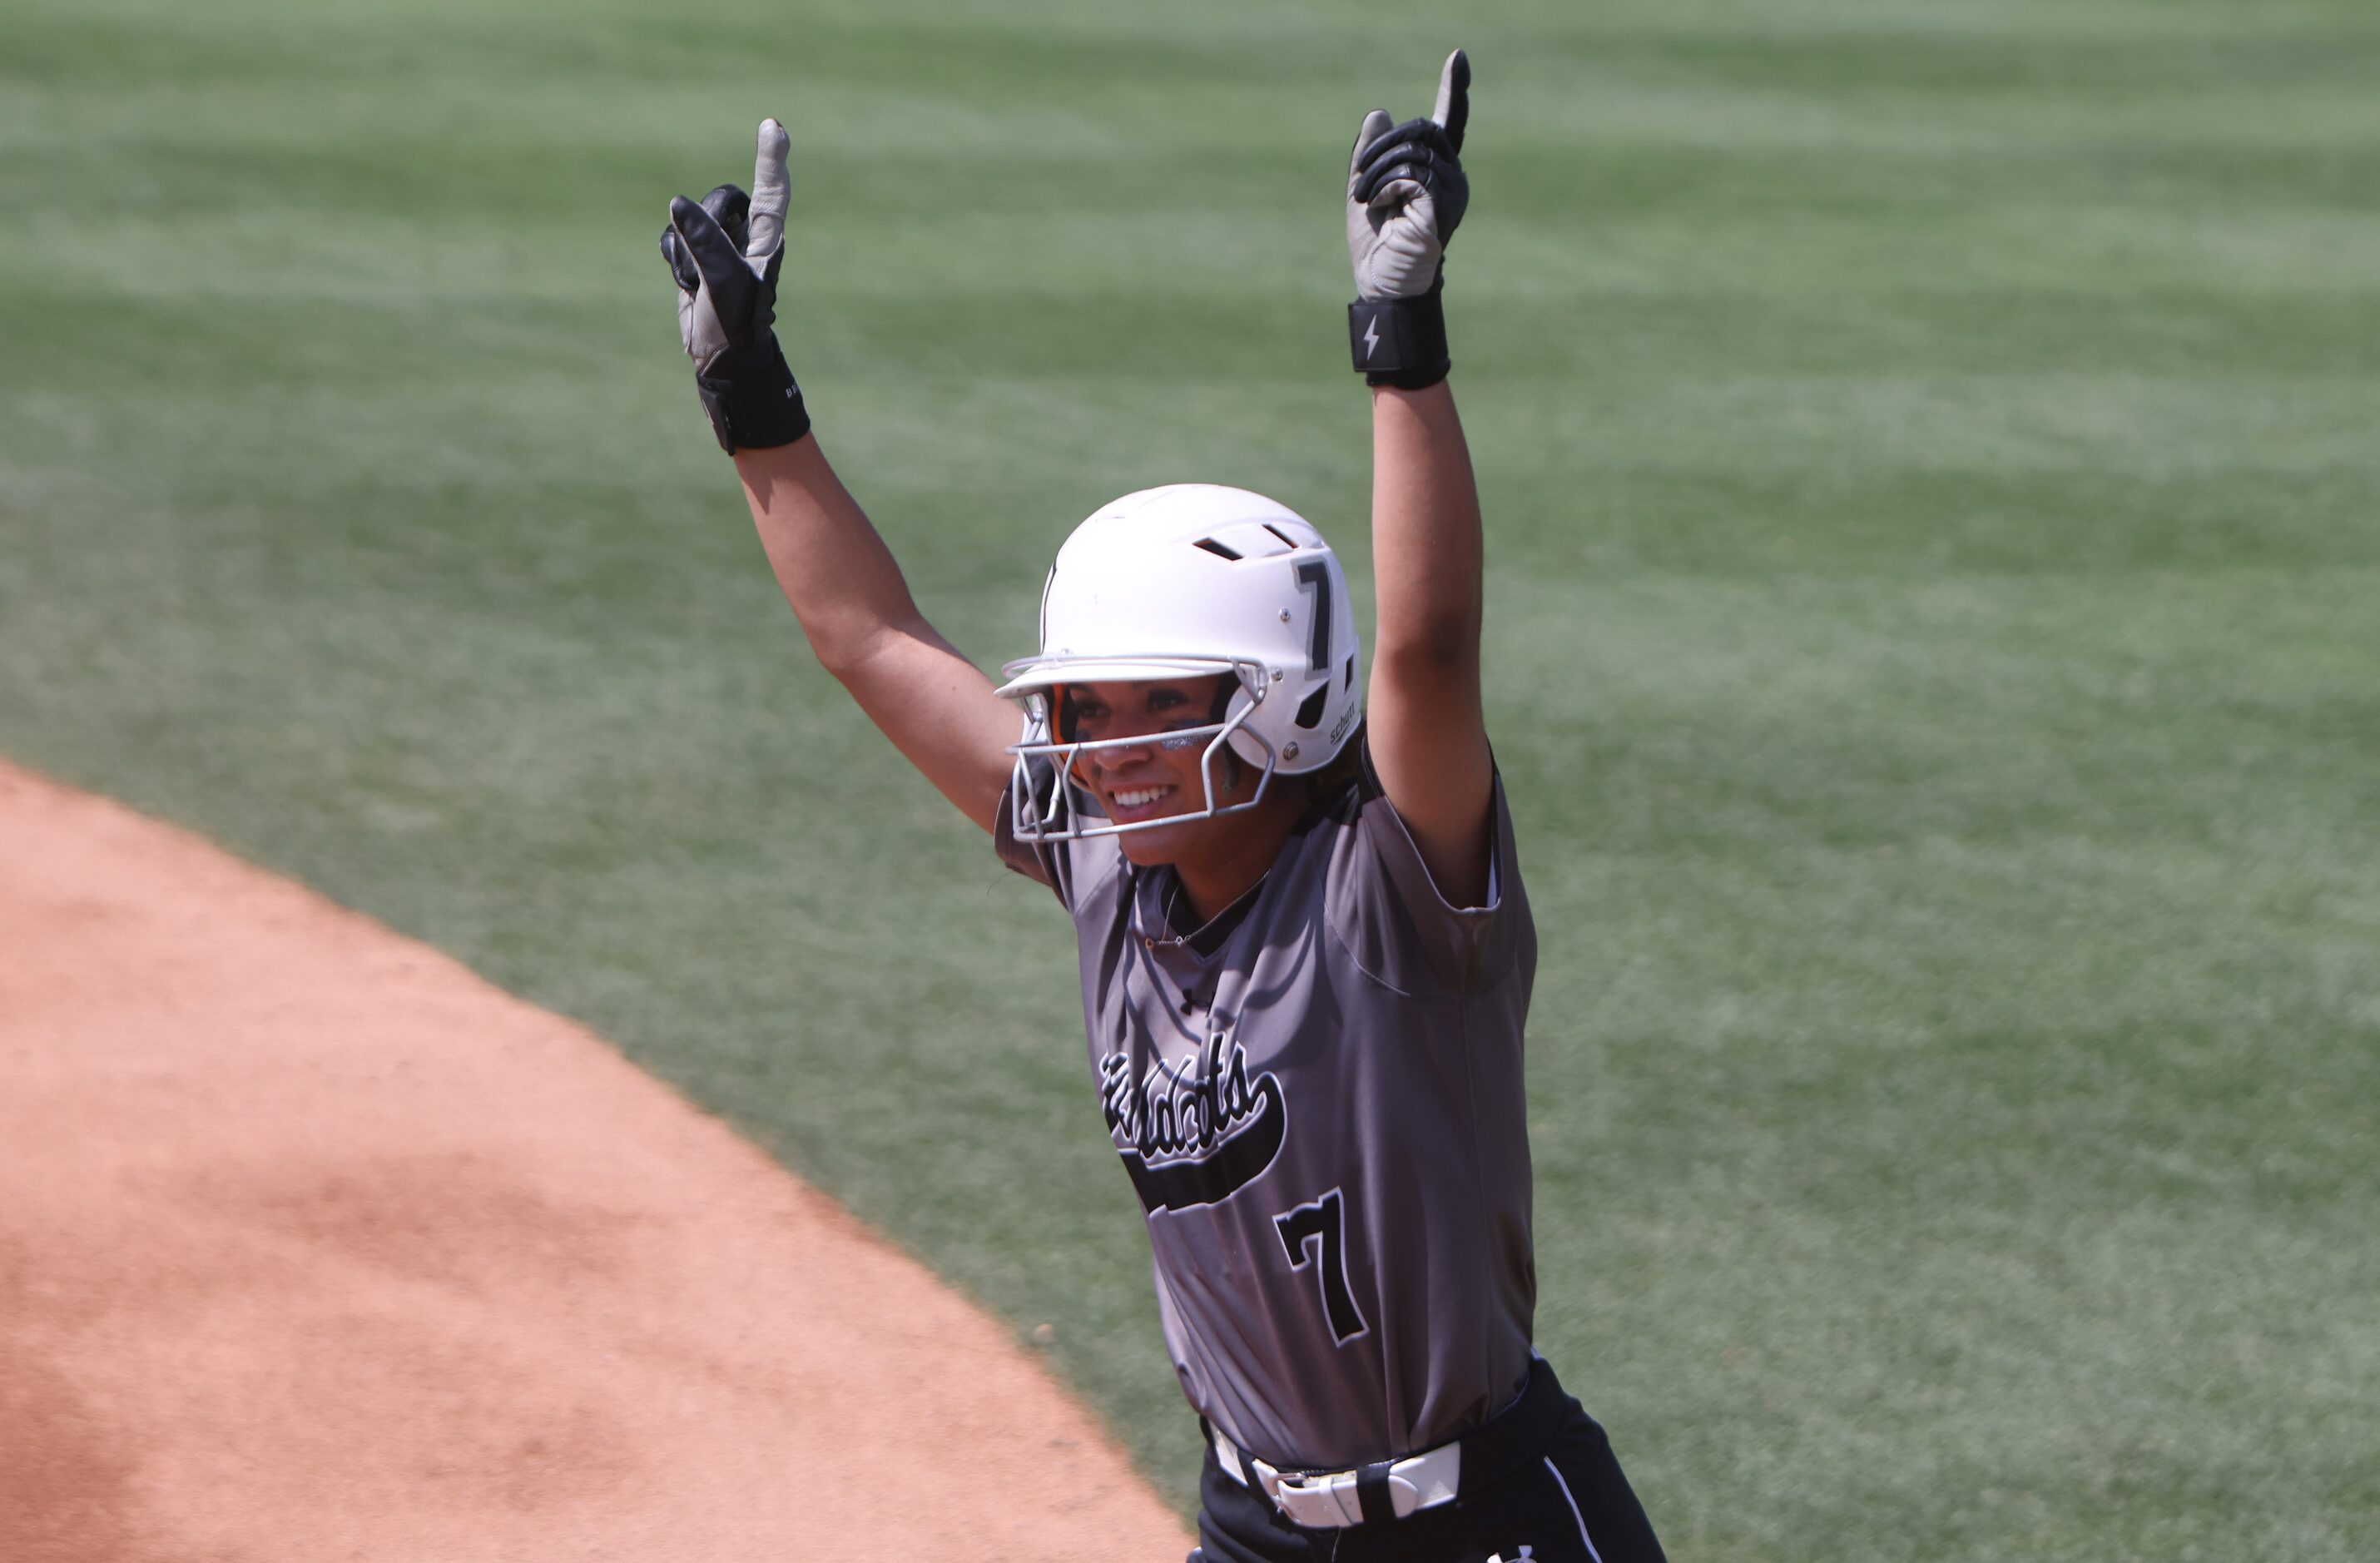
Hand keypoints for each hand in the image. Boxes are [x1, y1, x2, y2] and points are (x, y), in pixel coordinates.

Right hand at [659, 119, 808, 452]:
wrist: (720, 359)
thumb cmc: (737, 324)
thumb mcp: (725, 282)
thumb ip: (705, 241)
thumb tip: (677, 204)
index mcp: (766, 238)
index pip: (771, 190)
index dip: (771, 158)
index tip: (772, 125)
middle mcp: (744, 236)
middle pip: (718, 200)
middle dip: (705, 226)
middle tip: (712, 266)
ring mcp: (718, 246)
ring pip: (689, 221)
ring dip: (686, 253)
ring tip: (703, 283)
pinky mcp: (694, 258)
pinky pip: (672, 240)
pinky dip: (674, 261)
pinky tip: (688, 286)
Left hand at [1345, 50, 1469, 301]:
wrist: (1381, 284)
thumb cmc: (1375, 244)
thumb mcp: (1364, 188)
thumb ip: (1370, 153)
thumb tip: (1380, 113)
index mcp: (1436, 170)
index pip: (1449, 122)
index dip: (1454, 89)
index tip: (1457, 57)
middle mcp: (1451, 176)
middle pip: (1421, 128)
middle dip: (1380, 147)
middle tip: (1359, 178)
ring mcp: (1453, 190)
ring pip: (1412, 147)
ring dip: (1376, 170)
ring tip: (1365, 199)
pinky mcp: (1444, 203)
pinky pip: (1410, 170)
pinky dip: (1384, 185)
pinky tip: (1379, 208)